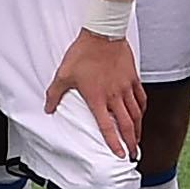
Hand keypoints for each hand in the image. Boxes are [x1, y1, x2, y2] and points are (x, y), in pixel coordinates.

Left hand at [44, 27, 143, 159]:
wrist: (102, 33)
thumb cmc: (83, 53)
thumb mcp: (64, 74)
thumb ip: (55, 94)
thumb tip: (48, 108)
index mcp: (97, 98)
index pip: (106, 127)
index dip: (114, 143)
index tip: (119, 155)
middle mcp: (114, 96)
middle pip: (126, 125)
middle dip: (130, 142)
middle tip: (133, 155)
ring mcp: (126, 87)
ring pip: (136, 114)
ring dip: (137, 129)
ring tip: (137, 140)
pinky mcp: (133, 77)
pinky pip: (141, 97)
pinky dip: (142, 109)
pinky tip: (141, 114)